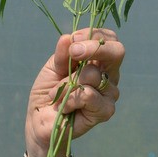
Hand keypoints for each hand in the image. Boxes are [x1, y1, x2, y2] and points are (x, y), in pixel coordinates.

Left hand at [25, 28, 123, 156]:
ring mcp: (110, 93)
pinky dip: (70, 99)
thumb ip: (62, 53)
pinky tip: (64, 107)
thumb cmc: (49, 92)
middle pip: (116, 51)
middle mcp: (109, 75)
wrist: (40, 122)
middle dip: (93, 48)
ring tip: (57, 94)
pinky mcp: (106, 111)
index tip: (73, 40)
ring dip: (67, 83)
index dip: (93, 34)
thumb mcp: (53, 67)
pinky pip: (89, 95)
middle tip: (73, 53)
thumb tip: (68, 37)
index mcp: (99, 61)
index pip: (109, 39)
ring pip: (93, 75)